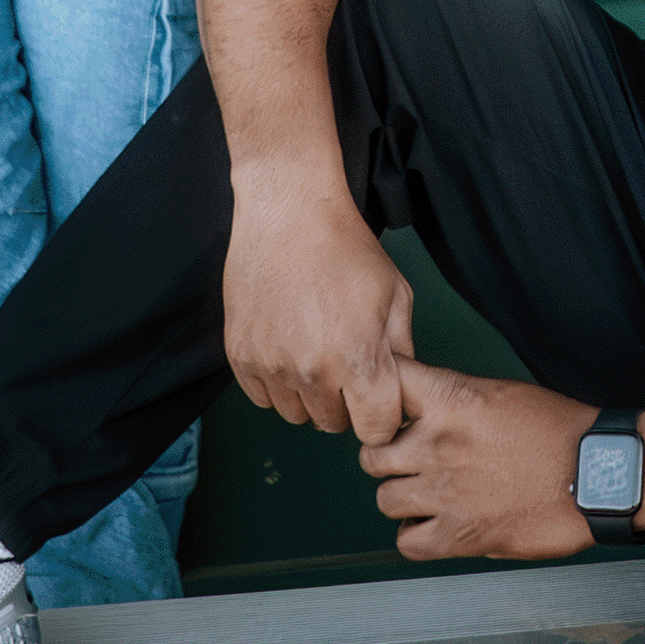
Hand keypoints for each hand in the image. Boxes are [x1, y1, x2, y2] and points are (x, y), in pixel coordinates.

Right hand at [223, 179, 414, 441]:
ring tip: (314, 347)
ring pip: (296, 414)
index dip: (382, 415)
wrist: (289, 213)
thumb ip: (403, 349)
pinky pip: (263, 397)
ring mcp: (272, 366)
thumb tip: (402, 388)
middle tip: (344, 359)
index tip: (377, 396)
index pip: (376, 430)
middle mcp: (313, 371)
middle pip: (333, 424)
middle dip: (344, 400)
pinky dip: (277, 381)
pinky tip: (288, 345)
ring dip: (309, 393)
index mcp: (358, 359)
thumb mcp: (396, 293)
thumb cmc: (346, 248)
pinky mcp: (241, 357)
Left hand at [360, 359, 596, 560]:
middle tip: (405, 459)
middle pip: (372, 454)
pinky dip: (416, 535)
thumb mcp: (501, 392)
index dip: (380, 396)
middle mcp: (438, 444)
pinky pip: (407, 542)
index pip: (388, 384)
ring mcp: (445, 492)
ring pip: (384, 499)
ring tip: (425, 494)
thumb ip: (453, 399)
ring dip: (402, 497)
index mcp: (451, 400)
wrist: (596, 473)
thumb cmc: (558, 429)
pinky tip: (435, 524)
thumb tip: (420, 409)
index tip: (384, 407)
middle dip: (385, 456)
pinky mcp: (460, 536)